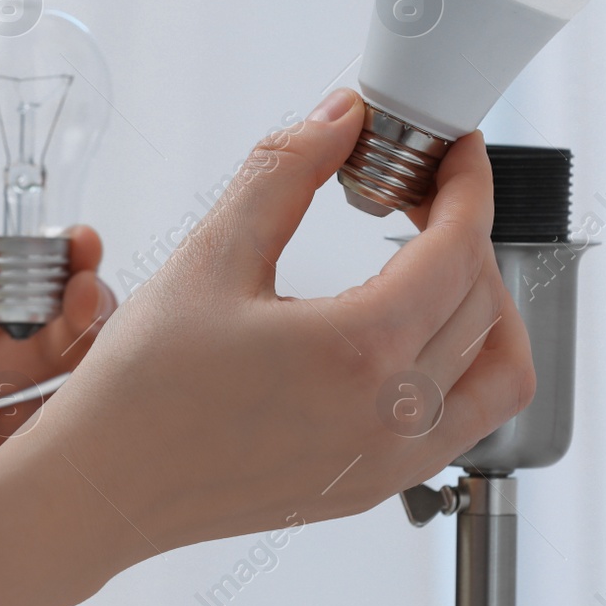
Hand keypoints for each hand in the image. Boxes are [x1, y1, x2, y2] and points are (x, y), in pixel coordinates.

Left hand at [0, 229, 113, 573]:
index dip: (37, 268)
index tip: (80, 250)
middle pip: (33, 342)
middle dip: (77, 315)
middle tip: (98, 304)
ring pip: (44, 407)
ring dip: (85, 383)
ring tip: (116, 367)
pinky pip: (24, 481)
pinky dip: (64, 461)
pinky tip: (91, 444)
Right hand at [20, 89, 533, 555]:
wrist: (104, 489)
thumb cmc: (141, 386)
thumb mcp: (210, 256)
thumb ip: (285, 171)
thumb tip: (341, 116)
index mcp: (359, 352)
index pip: (460, 246)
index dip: (466, 183)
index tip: (450, 151)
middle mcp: (393, 416)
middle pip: (482, 296)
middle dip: (465, 227)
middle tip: (416, 190)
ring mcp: (392, 462)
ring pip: (500, 368)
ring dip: (485, 303)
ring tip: (432, 263)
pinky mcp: (376, 487)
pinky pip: (468, 422)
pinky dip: (468, 366)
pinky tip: (413, 333)